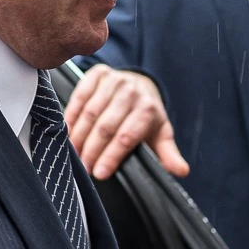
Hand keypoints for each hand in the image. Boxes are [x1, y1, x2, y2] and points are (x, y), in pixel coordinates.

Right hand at [63, 65, 189, 178]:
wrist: (139, 85)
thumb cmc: (147, 116)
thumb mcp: (160, 134)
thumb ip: (169, 154)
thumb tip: (181, 171)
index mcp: (148, 109)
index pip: (126, 137)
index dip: (111, 157)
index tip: (99, 174)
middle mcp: (131, 92)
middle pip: (106, 127)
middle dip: (92, 150)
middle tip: (83, 168)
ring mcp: (114, 80)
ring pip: (90, 113)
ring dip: (78, 136)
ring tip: (74, 154)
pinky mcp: (98, 73)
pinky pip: (80, 96)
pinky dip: (71, 115)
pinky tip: (67, 131)